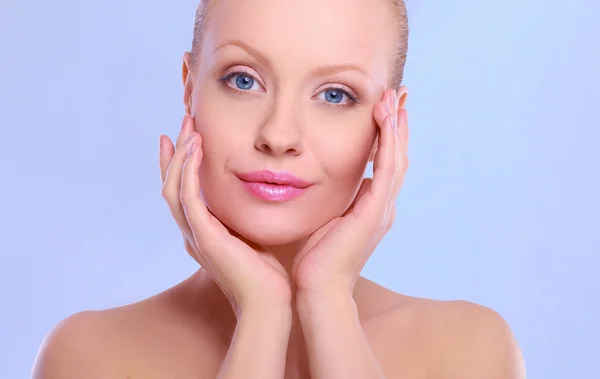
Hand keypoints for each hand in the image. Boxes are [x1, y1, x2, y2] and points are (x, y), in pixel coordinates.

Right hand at [159, 115, 291, 315]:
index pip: (184, 191)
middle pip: (172, 185)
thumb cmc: (269, 274)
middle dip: (175, 152)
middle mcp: (193, 232)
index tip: (187, 137)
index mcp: (204, 232)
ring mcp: (195, 235)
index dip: (182, 163)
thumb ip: (249, 217)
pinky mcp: (203, 236)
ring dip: (179, 155)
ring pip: (173, 187)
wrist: (270, 301)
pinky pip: (188, 197)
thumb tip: (262, 195)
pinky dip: (188, 171)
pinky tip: (195, 148)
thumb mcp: (255, 235)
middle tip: (183, 122)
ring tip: (188, 127)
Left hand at [292, 88, 408, 296]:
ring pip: (396, 158)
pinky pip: (386, 169)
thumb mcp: (326, 220)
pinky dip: (388, 142)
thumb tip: (329, 183)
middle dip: (397, 124)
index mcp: (372, 208)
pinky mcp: (375, 212)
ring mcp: (382, 209)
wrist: (318, 288)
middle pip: (396, 156)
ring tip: (392, 98)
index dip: (387, 136)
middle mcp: (383, 206)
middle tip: (397, 94)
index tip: (384, 109)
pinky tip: (387, 119)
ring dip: (395, 126)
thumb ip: (335, 202)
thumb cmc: (316, 259)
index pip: (384, 164)